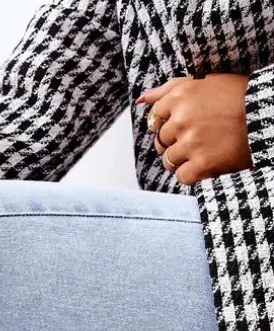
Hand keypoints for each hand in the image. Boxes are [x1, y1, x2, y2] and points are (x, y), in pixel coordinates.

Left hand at [136, 74, 252, 184]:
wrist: (265, 114)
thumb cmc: (238, 96)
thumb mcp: (205, 81)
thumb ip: (170, 88)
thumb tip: (141, 99)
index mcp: (180, 95)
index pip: (155, 117)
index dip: (168, 123)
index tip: (183, 124)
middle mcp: (181, 119)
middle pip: (161, 140)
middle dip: (174, 141)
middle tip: (197, 139)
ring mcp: (190, 143)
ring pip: (169, 160)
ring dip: (182, 159)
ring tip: (202, 151)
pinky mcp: (201, 164)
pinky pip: (181, 177)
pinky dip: (191, 174)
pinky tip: (205, 164)